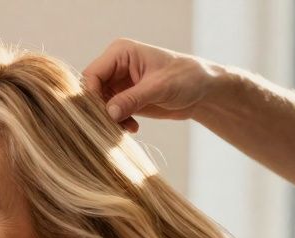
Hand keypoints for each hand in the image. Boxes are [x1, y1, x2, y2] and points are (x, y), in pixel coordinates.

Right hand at [81, 38, 222, 132]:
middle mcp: (115, 66)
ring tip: (127, 128)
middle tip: (115, 125)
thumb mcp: (159, 87)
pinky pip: (109, 113)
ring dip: (109, 119)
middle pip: (91, 91)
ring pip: (98, 105)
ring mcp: (118, 83)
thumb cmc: (186, 78)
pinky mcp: (123, 98)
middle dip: (100, 110)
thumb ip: (132, 99)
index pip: (92, 74)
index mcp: (120, 53)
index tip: (105, 114)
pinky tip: (132, 128)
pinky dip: (117, 123)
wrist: (202, 91)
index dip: (93, 95)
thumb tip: (109, 113)